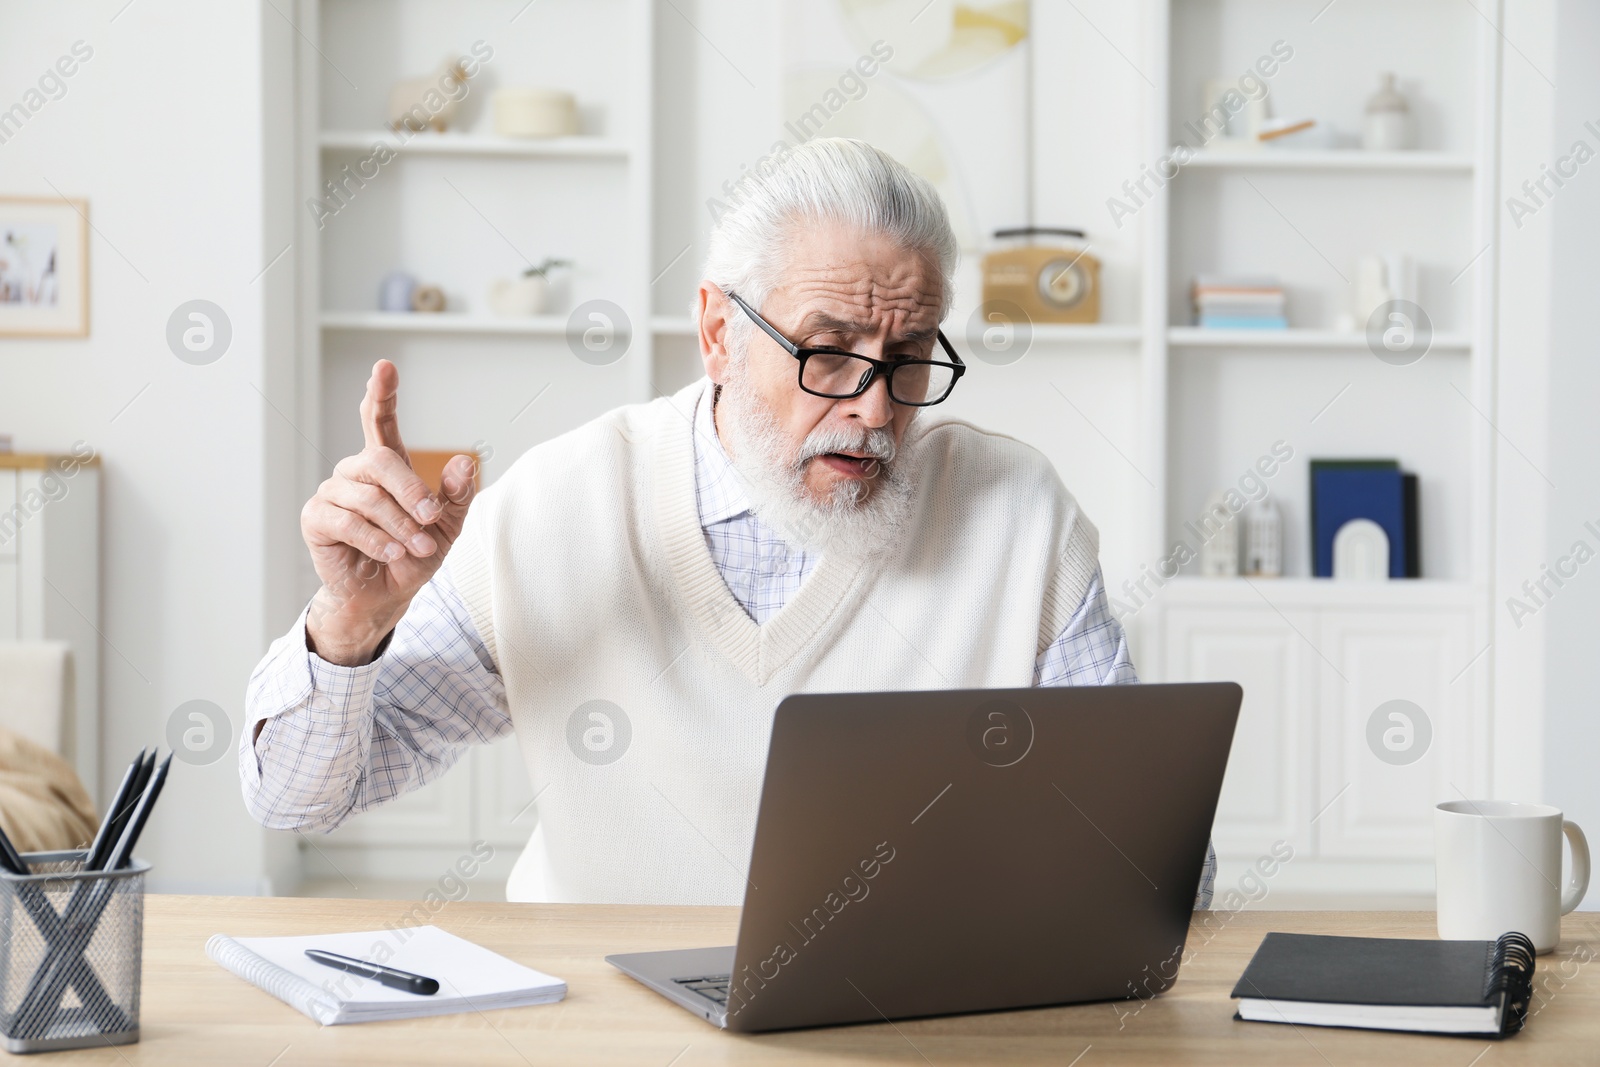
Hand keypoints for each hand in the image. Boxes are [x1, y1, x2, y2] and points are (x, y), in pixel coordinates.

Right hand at [300, 359, 477, 664]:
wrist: (386, 595)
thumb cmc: (414, 554)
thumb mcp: (447, 526)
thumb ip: (456, 495)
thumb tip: (464, 462)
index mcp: (386, 465)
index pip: (378, 420)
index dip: (381, 393)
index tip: (385, 367)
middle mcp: (355, 472)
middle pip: (379, 460)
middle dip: (411, 490)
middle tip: (432, 520)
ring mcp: (332, 493)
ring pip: (367, 497)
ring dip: (399, 526)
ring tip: (416, 548)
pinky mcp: (316, 520)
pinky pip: (347, 522)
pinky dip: (377, 541)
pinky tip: (392, 554)